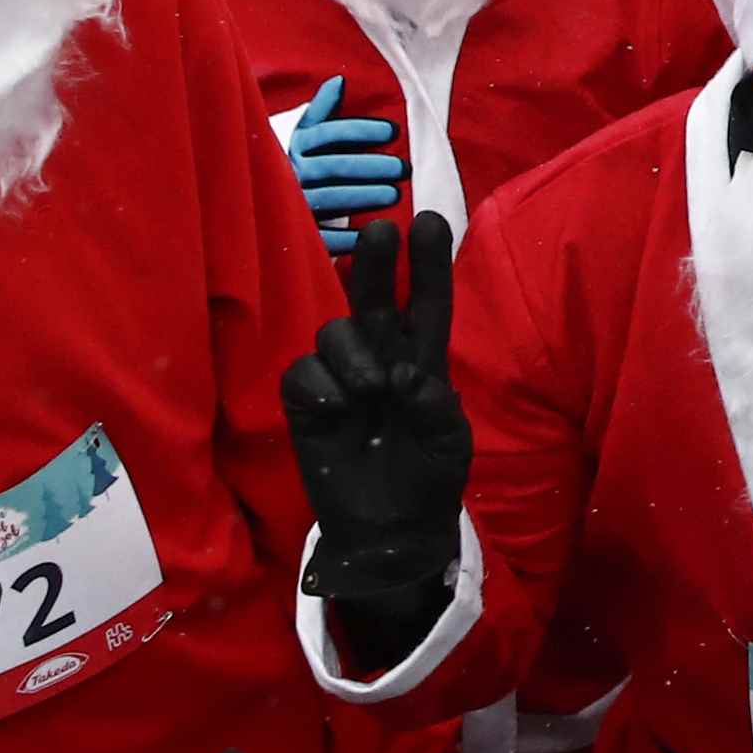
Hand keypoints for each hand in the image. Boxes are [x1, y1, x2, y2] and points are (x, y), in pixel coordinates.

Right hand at [278, 214, 474, 604]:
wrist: (390, 531)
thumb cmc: (429, 479)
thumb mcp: (450, 442)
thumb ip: (436, 405)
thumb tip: (405, 375)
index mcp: (424, 360)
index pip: (428, 302)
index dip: (429, 263)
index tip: (431, 221)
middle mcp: (381, 358)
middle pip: (375, 298)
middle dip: (376, 262)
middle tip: (380, 232)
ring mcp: (341, 378)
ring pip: (336, 330)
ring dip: (353, 350)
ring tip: (372, 390)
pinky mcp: (307, 403)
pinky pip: (303, 371)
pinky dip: (321, 383)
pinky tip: (339, 409)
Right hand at [280, 79, 401, 251]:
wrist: (263, 201)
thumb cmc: (303, 162)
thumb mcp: (306, 134)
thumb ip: (322, 110)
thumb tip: (339, 80)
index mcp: (296, 144)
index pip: (328, 132)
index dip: (361, 130)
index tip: (394, 131)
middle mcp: (292, 171)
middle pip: (332, 166)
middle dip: (370, 166)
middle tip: (403, 169)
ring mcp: (293, 202)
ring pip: (329, 198)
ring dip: (363, 196)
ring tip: (394, 195)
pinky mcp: (295, 231)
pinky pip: (321, 236)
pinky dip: (345, 236)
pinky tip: (370, 231)